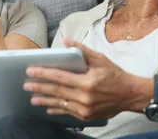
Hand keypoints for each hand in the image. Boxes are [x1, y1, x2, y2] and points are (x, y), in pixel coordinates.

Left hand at [23, 37, 145, 120]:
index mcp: (87, 81)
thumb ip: (81, 50)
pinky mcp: (87, 116)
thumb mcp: (100, 59)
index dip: (43, 73)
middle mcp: (84, 97)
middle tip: (26, 85)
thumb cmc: (115, 75)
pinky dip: (57, 109)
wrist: (130, 95)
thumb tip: (65, 41)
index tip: (30, 71)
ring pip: (60, 103)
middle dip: (39, 87)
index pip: (59, 77)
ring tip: (32, 98)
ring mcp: (85, 109)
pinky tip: (48, 107)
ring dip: (44, 100)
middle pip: (56, 91)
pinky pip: (68, 112)